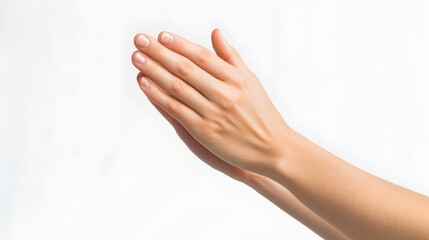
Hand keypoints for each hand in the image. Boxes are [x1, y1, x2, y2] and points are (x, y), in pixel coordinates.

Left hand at [131, 28, 291, 174]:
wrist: (273, 148)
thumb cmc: (262, 113)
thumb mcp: (251, 81)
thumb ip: (231, 57)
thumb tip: (215, 33)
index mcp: (236, 78)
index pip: (201, 56)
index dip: (180, 44)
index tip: (161, 35)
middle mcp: (224, 93)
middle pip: (185, 68)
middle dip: (159, 52)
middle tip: (139, 40)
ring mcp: (213, 112)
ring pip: (177, 87)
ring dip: (154, 70)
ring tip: (136, 57)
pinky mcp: (205, 131)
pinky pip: (176, 110)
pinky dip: (158, 96)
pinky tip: (145, 83)